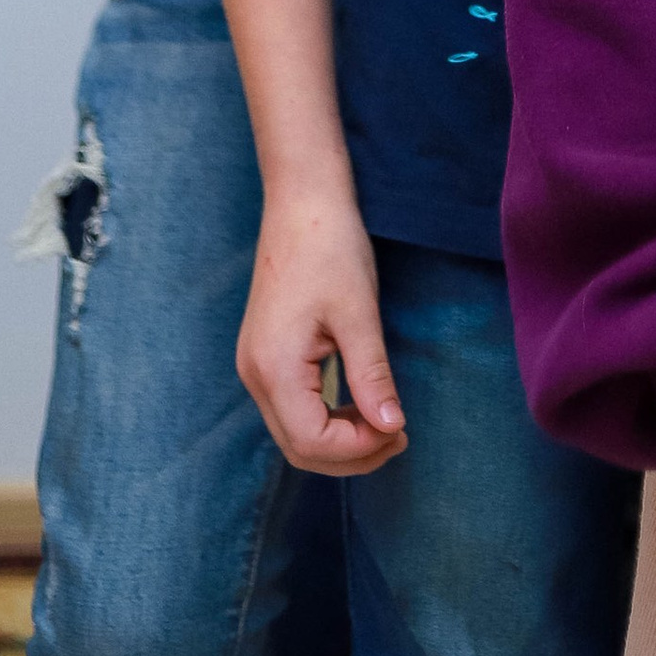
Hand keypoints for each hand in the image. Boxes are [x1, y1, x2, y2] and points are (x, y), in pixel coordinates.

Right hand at [236, 178, 406, 476]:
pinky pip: (292, 408)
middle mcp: (254, 374)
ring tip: (386, 425)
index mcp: (273, 367)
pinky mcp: (265, 355)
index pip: (311, 442)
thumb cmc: (331, 247)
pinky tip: (358, 406)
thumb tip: (393, 427)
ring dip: (340, 440)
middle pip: (299, 447)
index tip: (400, 431)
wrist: (302, 200)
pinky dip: (326, 419)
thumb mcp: (358, 313)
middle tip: (399, 437)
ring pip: (294, 432)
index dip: (359, 449)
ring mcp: (255, 366)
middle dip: (351, 454)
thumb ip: (371, 376)